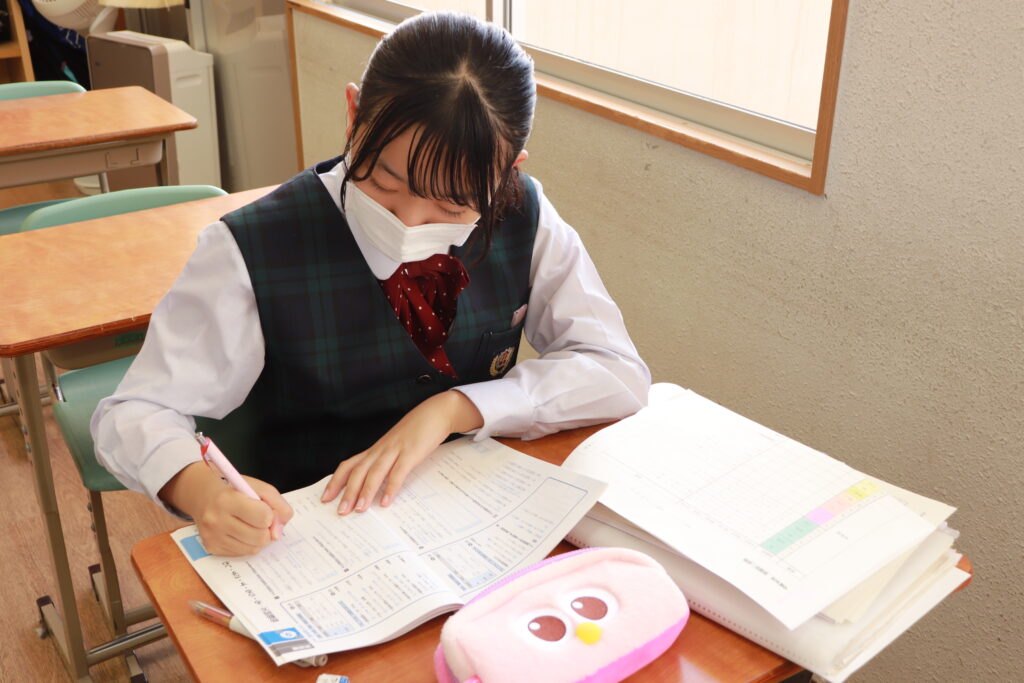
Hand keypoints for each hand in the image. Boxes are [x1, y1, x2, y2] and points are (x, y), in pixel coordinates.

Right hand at [160, 462, 293, 555]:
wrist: (204, 496)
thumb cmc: (235, 490)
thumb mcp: (259, 488)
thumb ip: (278, 505)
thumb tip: (278, 532)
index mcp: (228, 500)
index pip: (263, 517)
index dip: (270, 514)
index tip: (264, 508)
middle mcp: (216, 520)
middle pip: (260, 537)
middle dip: (265, 529)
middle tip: (258, 519)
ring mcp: (212, 536)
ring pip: (253, 548)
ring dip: (257, 538)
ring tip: (249, 524)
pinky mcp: (211, 548)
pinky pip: (242, 553)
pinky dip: (246, 543)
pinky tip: (239, 531)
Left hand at [321, 390, 483, 514]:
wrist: (435, 413)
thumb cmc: (416, 430)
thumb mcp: (395, 445)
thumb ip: (385, 460)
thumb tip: (376, 483)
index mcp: (375, 449)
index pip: (349, 465)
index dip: (335, 481)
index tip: (325, 498)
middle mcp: (381, 450)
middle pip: (358, 471)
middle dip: (347, 493)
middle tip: (341, 511)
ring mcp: (395, 450)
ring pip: (374, 472)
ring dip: (365, 492)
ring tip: (360, 509)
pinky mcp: (411, 453)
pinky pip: (398, 472)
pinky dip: (391, 488)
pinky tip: (386, 501)